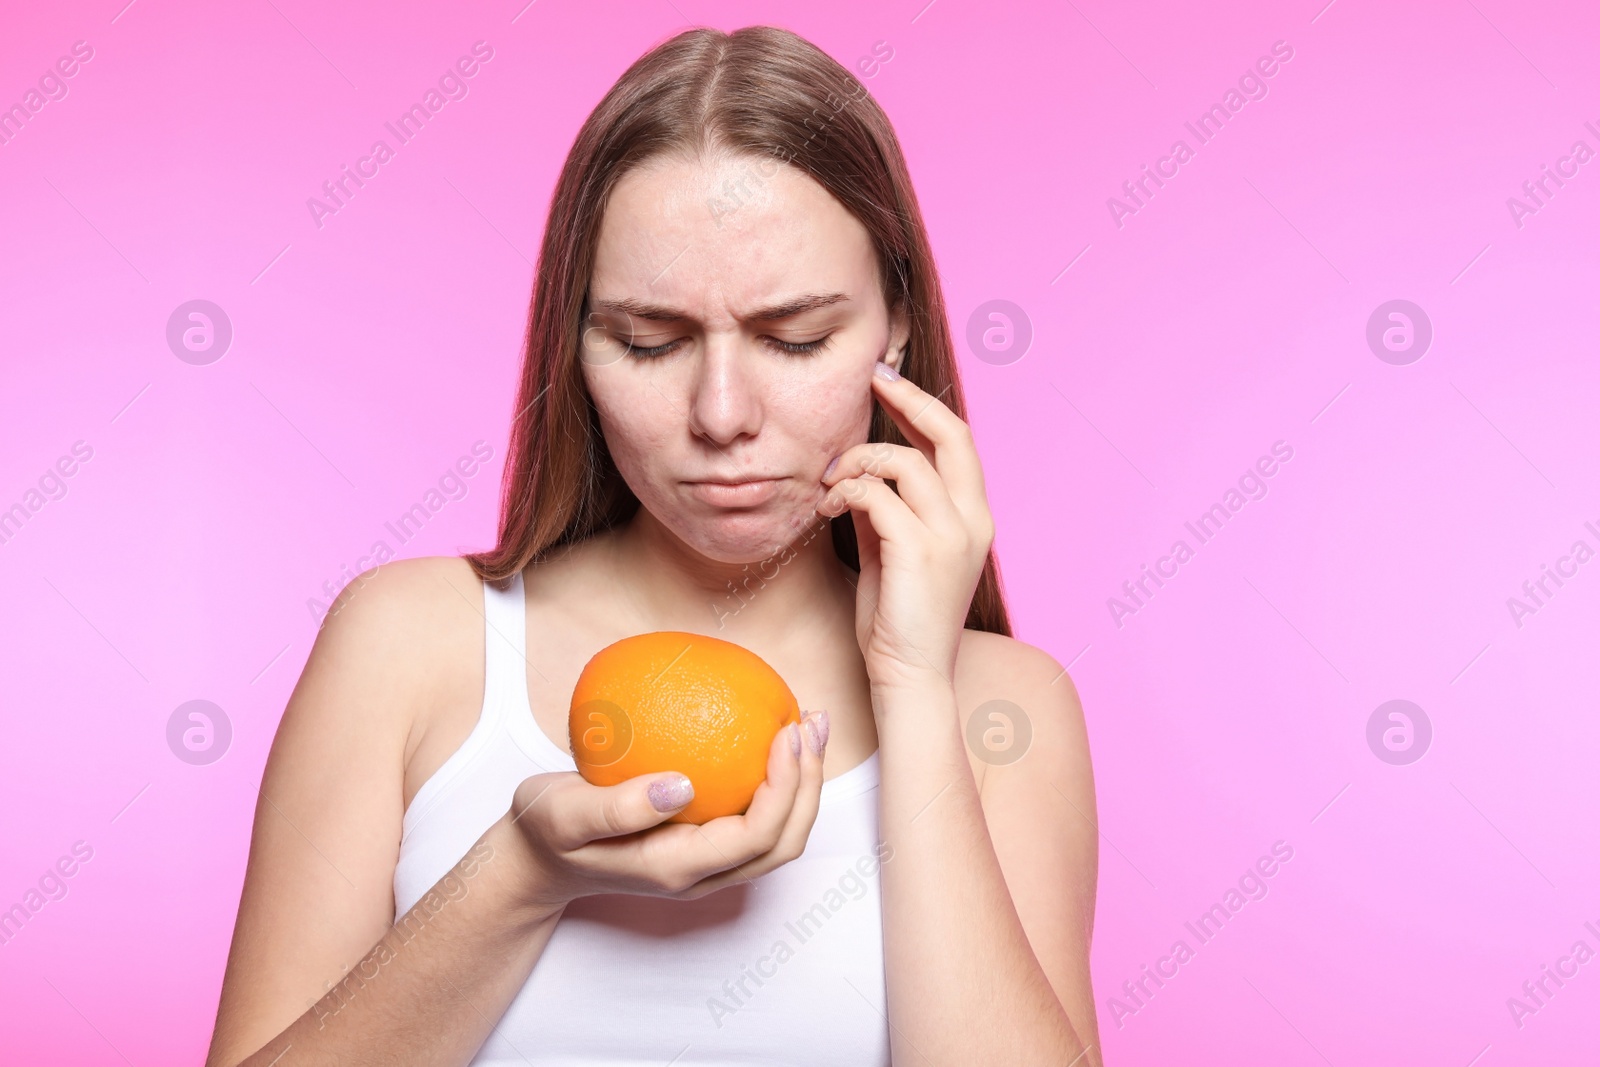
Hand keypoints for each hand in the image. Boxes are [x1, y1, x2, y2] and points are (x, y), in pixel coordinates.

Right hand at [502, 710, 829, 910]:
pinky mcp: (704, 845)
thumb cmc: (547, 833)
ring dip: (803, 784)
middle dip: (810, 784)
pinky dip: (779, 781)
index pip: (755, 837)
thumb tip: (682, 785)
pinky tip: (772, 733)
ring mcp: (707, 865)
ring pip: (778, 835)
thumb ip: (617, 808)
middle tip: (812, 721)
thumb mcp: (563, 815)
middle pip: (783, 842)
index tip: (786, 732)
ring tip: (809, 724)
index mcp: (676, 869)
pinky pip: (757, 818)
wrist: (536, 860)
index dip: (784, 788)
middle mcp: (702, 875)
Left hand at [818, 361, 995, 689]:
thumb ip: (887, 509)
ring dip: (857, 462)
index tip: (886, 381)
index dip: (922, 405)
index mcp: (974, 518)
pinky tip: (827, 508)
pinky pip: (877, 495)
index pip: (957, 441)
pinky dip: (846, 492)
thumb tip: (859, 472)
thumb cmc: (896, 619)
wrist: (908, 676)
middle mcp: (973, 520)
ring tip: (829, 483)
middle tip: (871, 381)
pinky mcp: (920, 551)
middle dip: (909, 398)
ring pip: (904, 461)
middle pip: (952, 433)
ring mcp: (952, 535)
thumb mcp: (893, 550)